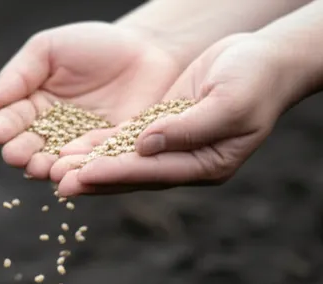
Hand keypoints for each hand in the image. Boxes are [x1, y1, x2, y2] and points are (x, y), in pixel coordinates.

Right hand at [0, 22, 182, 178]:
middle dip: (22, 153)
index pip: (11, 122)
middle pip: (30, 149)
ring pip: (58, 164)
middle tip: (17, 154)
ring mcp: (80, 150)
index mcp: (32, 109)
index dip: (2, 128)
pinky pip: (93, 167)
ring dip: (48, 168)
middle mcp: (52, 135)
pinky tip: (71, 175)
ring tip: (42, 167)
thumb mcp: (49, 50)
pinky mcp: (109, 158)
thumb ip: (18, 76)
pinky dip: (82, 172)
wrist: (149, 51)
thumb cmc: (94, 46)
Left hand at [49, 33, 294, 195]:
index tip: (85, 176)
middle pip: (133, 175)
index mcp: (207, 165)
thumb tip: (146, 146)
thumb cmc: (255, 79)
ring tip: (54, 170)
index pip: (154, 173)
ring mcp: (173, 148)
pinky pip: (125, 141)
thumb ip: (189, 128)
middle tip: (58, 185)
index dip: (118, 174)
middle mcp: (186, 163)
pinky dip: (100, 146)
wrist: (267, 59)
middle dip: (96, 179)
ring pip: (124, 161)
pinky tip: (72, 149)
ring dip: (91, 165)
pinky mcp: (161, 128)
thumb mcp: (229, 102)